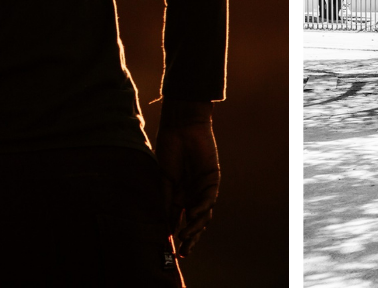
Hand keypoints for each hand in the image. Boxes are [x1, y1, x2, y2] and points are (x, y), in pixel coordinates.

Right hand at [156, 100, 220, 258]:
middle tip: (183, 252)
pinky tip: (193, 214)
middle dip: (189, 238)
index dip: (174, 234)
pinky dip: (202, 208)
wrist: (180, 126)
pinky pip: (209, 198)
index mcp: (178, 194)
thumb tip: (164, 223)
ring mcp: (203, 188)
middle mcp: (192, 194)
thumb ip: (166, 200)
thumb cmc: (170, 148)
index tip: (171, 250)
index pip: (178, 219)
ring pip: (203, 214)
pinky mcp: (212, 179)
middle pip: (193, 222)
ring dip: (195, 226)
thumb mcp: (164, 179)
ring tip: (185, 236)